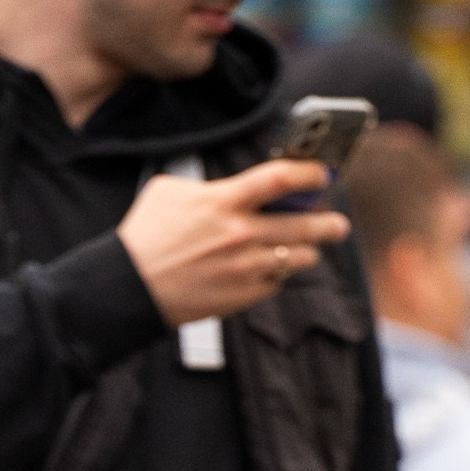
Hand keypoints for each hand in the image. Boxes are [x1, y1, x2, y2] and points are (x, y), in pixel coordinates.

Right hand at [118, 160, 349, 328]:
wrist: (132, 288)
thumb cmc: (145, 236)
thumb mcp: (170, 192)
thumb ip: (208, 188)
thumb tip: (231, 189)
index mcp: (224, 201)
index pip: (280, 179)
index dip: (309, 174)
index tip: (323, 174)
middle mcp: (241, 234)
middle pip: (304, 224)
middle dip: (328, 224)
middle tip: (338, 224)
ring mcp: (245, 268)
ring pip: (296, 258)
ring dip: (306, 252)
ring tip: (308, 249)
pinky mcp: (242, 296)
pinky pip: (275, 283)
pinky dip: (276, 275)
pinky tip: (270, 270)